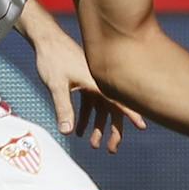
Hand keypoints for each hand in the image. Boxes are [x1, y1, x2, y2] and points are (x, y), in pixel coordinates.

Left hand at [33, 25, 145, 153]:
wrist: (46, 39)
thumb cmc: (52, 59)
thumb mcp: (56, 86)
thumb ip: (63, 108)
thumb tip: (66, 132)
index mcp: (97, 81)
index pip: (119, 101)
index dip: (132, 114)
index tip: (142, 126)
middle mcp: (99, 81)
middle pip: (113, 109)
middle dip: (113, 131)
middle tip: (111, 150)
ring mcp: (91, 82)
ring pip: (101, 108)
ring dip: (98, 127)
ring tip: (93, 145)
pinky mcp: (83, 81)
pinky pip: (90, 103)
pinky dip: (86, 116)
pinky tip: (77, 130)